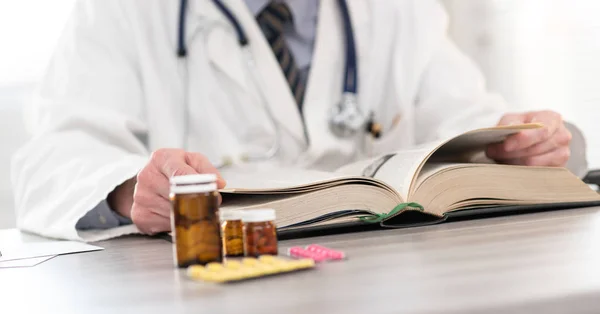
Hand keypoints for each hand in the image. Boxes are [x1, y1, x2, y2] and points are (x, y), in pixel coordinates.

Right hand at [108, 149, 225, 234]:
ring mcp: (141, 197)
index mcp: (161, 158)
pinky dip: (176, 222)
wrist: (150, 179)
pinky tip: (175, 213)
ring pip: (174, 213)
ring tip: (188, 206)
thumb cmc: (175, 169)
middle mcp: (147, 176)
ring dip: (187, 214)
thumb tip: (219, 184)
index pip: (180, 174)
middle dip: (196, 202)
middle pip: (178, 196)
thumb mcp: (193, 160)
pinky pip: (165, 225)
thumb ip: (208, 170)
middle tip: (207, 203)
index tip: (213, 193)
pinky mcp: (140, 215)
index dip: (199, 185)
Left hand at [485, 110, 571, 166]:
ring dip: (512, 162)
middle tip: (492, 152)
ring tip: (500, 158)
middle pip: (535, 150)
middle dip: (510, 153)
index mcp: (552, 119)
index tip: (506, 145)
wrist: (532, 138)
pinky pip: (535, 174)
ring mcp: (562, 154)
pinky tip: (511, 165)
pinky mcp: (557, 170)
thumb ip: (510, 123)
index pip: (541, 130)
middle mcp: (562, 136)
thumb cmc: (522, 127)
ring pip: (533, 164)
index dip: (523, 139)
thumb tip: (508, 130)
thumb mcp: (513, 119)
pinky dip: (519, 171)